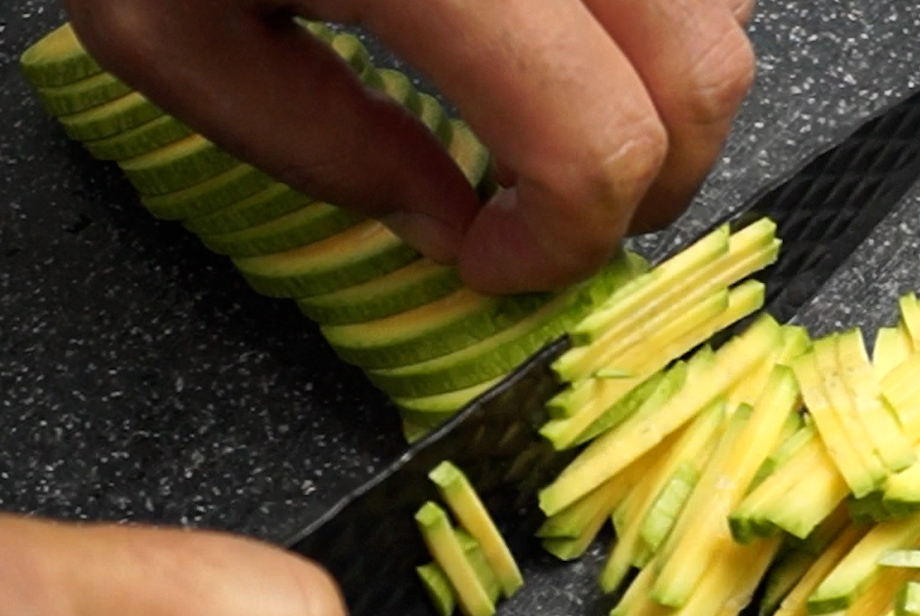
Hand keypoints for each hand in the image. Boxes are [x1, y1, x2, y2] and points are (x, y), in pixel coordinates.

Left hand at [64, 0, 757, 294]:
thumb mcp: (168, 29)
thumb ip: (313, 147)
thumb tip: (451, 222)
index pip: (593, 140)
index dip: (564, 241)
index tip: (494, 261)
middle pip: (700, 76)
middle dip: (646, 184)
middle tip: (559, 212)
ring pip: (726, 9)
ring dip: (670, 93)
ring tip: (571, 109)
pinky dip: (671, 15)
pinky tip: (581, 31)